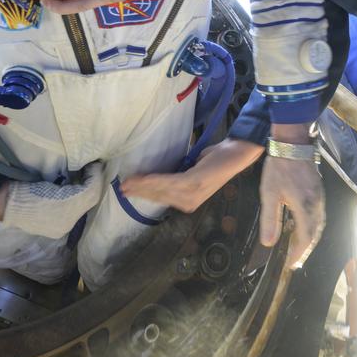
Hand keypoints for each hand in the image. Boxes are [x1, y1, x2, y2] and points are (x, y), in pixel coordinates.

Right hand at [120, 138, 263, 212]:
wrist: (234, 155)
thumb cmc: (215, 161)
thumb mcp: (193, 171)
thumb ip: (178, 177)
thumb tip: (159, 176)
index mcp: (189, 201)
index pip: (161, 199)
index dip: (143, 194)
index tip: (128, 190)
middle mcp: (189, 202)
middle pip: (158, 197)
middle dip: (138, 192)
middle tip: (122, 187)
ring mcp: (192, 194)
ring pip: (160, 190)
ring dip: (142, 185)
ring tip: (128, 182)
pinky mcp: (194, 183)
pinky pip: (169, 183)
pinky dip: (154, 180)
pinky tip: (144, 178)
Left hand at [260, 155, 324, 269]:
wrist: (293, 144)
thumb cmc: (279, 168)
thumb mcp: (269, 194)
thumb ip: (269, 220)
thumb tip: (269, 243)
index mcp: (305, 208)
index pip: (305, 238)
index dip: (299, 253)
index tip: (291, 264)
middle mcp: (317, 205)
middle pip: (315, 234)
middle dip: (306, 249)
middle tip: (295, 260)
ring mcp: (320, 198)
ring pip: (319, 225)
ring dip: (310, 239)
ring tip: (298, 248)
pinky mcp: (319, 192)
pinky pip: (319, 216)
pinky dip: (312, 227)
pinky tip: (303, 227)